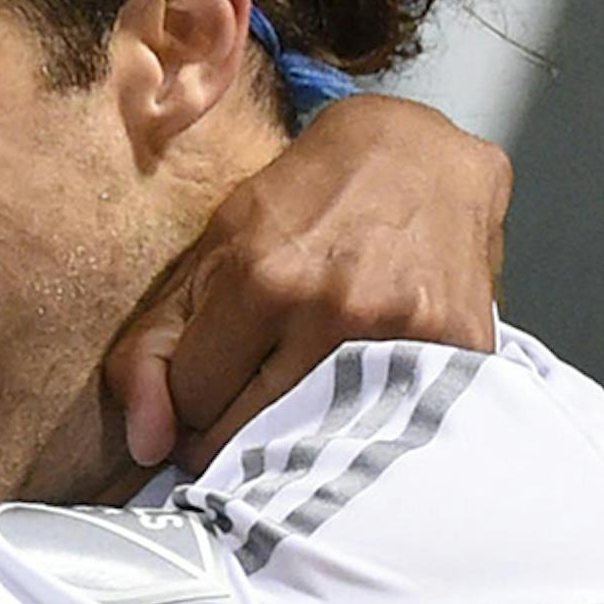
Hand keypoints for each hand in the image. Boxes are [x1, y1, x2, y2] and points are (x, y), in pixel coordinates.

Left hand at [108, 94, 508, 471]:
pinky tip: (356, 409)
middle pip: (252, 437)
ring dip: (294, 451)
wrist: (422, 152)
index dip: (188, 405)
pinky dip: (366, 439)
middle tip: (242, 416)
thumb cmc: (306, 202)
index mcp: (259, 278)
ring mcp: (401, 334)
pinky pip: (392, 437)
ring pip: (317, 450)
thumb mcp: (210, 252)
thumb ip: (155, 347)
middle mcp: (331, 310)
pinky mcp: (458, 350)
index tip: (205, 393)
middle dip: (232, 438)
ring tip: (292, 421)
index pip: (193, 401)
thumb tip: (145, 444)